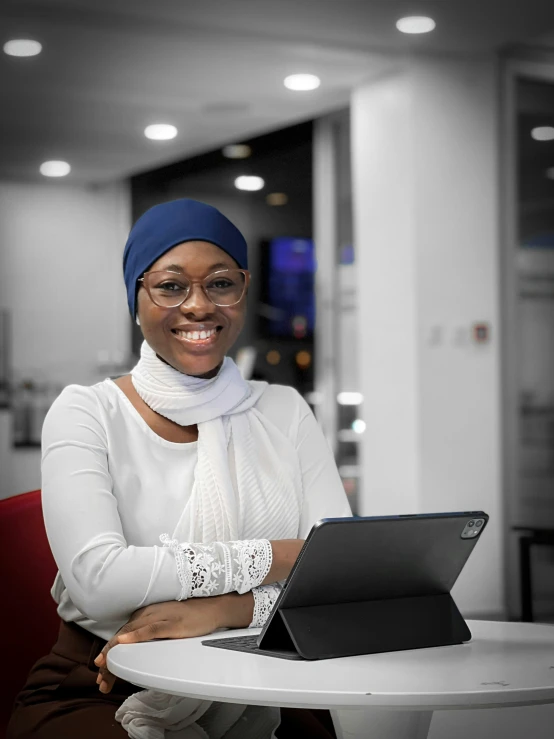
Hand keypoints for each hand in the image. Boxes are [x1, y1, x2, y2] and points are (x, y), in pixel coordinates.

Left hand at [94, 593, 252, 692]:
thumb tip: (134, 650)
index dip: (109, 654)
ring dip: (115, 651)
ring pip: (130, 634)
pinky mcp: (171, 622)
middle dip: (108, 659)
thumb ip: (149, 633)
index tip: (101, 672)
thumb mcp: (164, 625)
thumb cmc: (189, 617)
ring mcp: (159, 616)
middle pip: (122, 636)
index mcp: (145, 615)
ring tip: (104, 668)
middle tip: (100, 679)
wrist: (212, 607)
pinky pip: (150, 629)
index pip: (121, 635)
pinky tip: (124, 641)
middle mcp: (147, 614)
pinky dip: (135, 635)